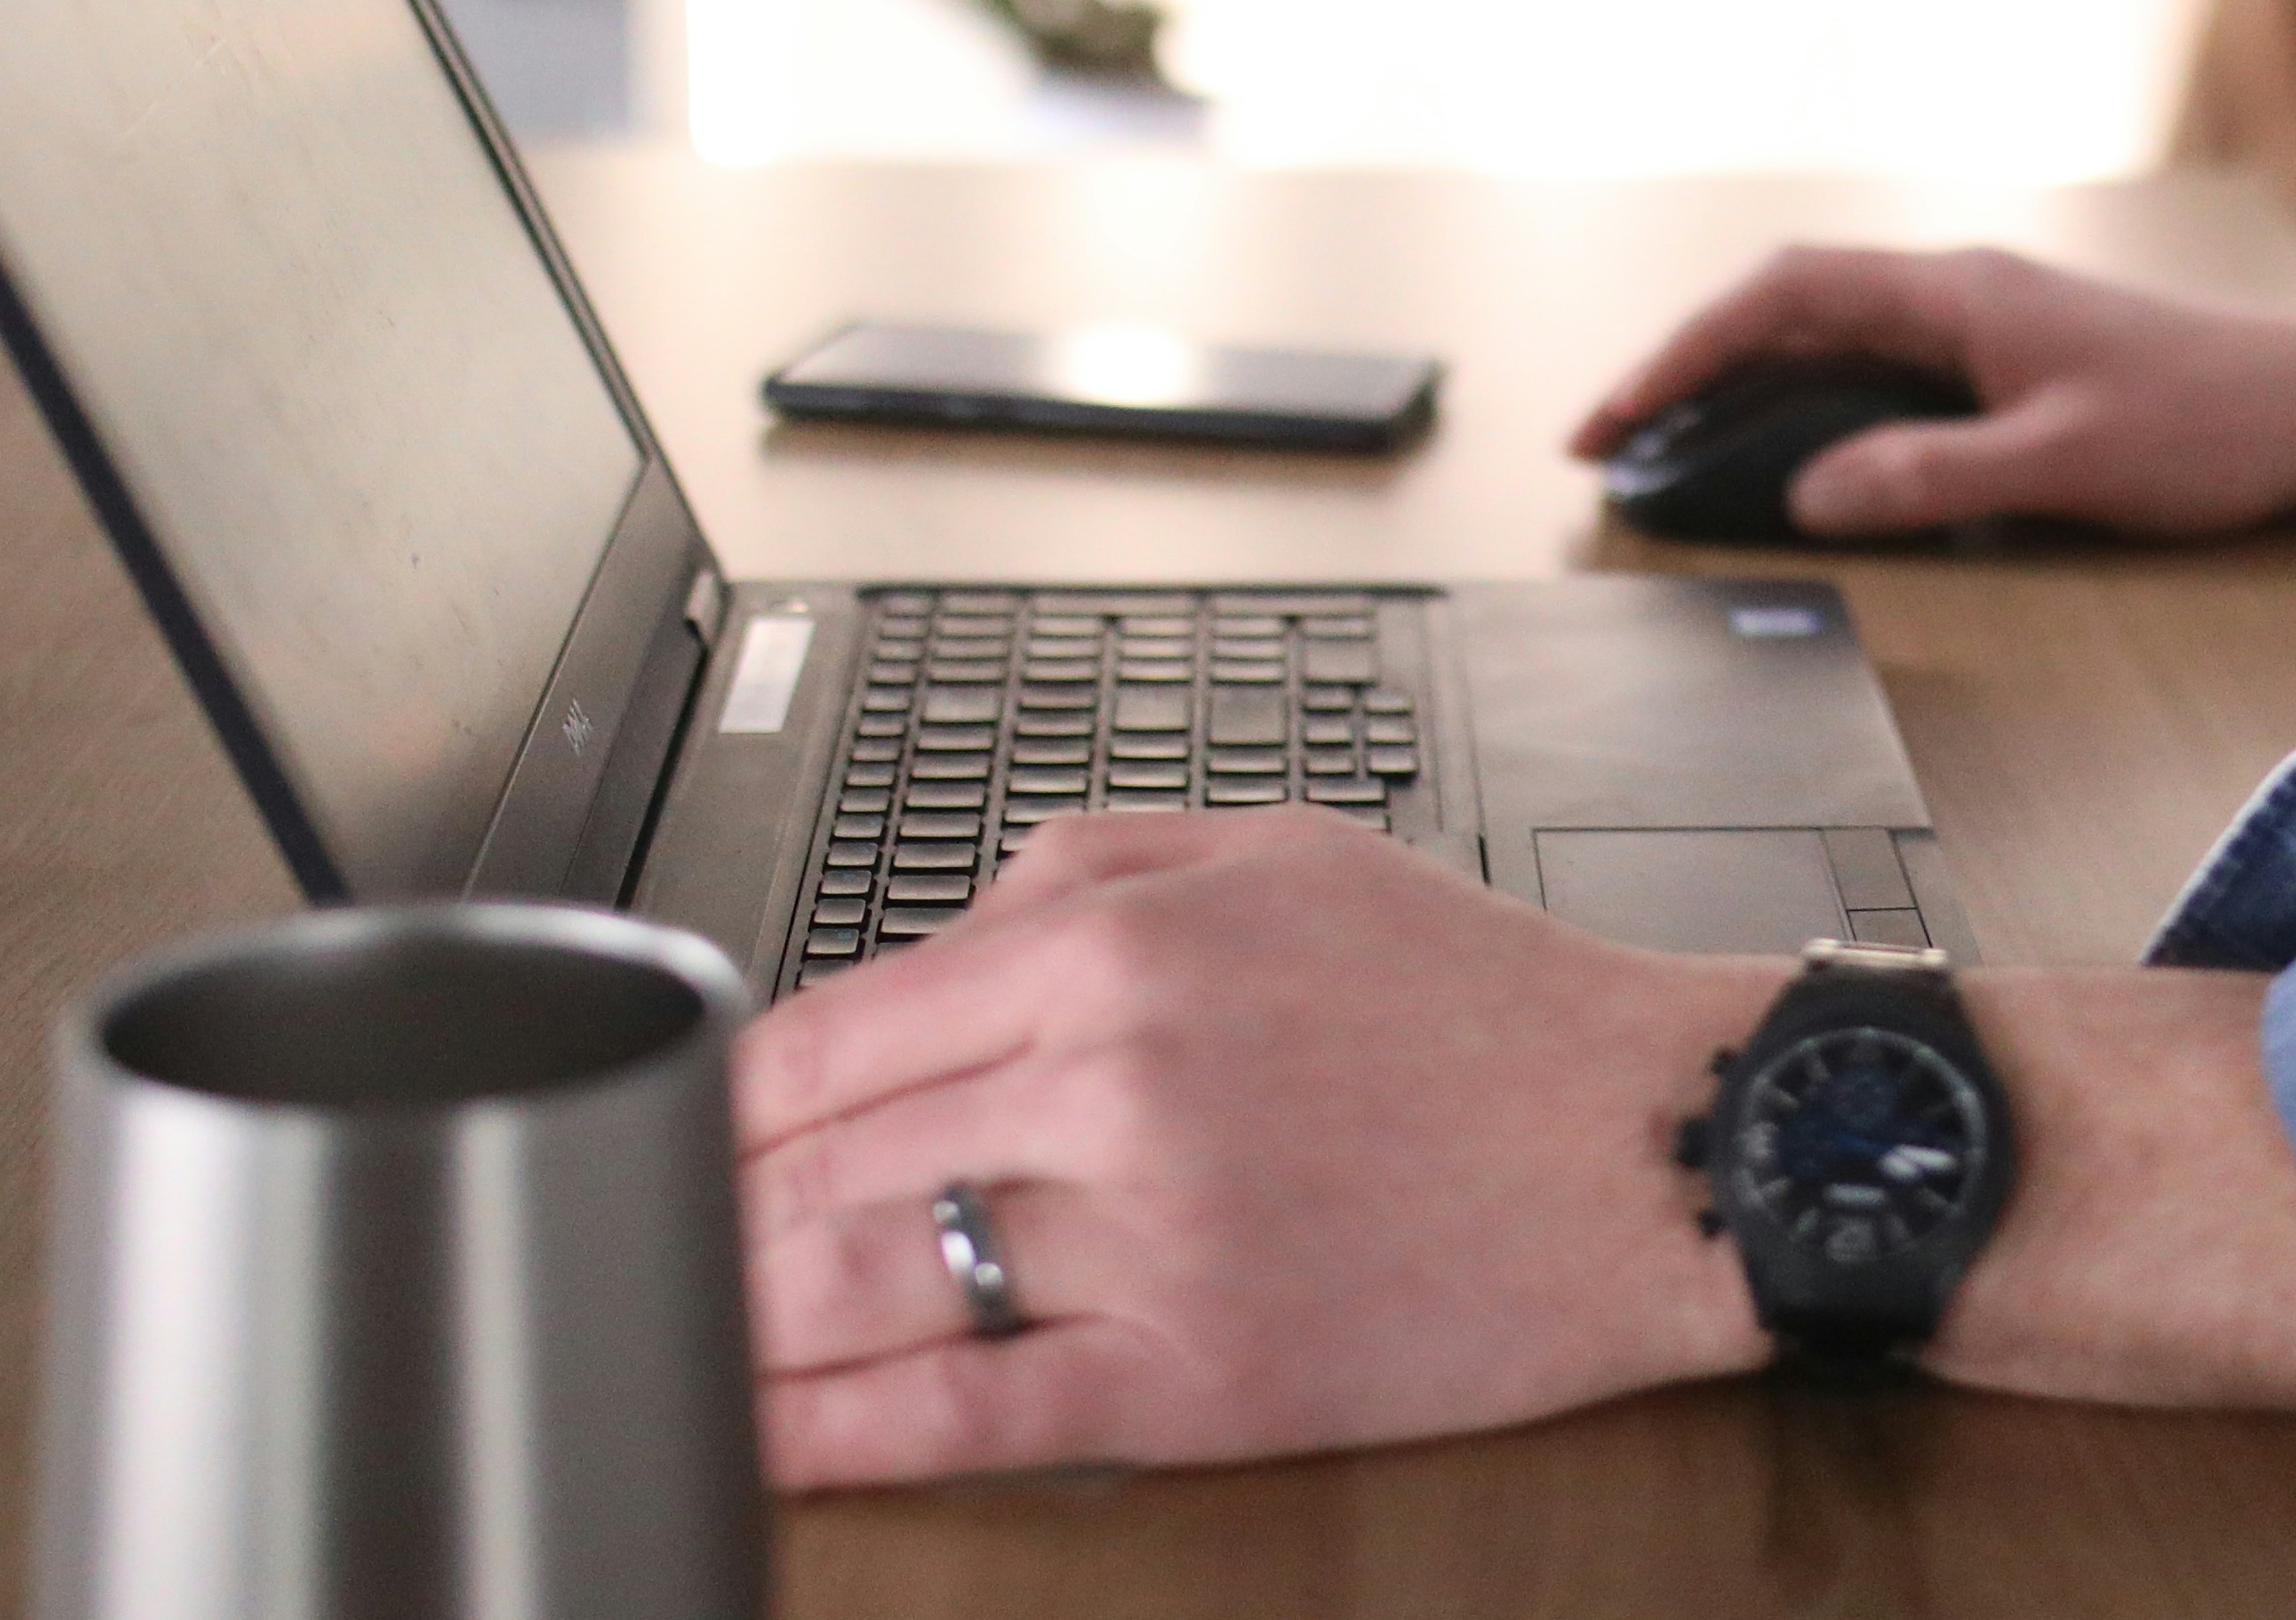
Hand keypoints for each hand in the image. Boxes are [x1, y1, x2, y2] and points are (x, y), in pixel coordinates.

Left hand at [733, 812, 1766, 1485]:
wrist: (1663, 1144)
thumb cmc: (1491, 1005)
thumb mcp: (1284, 851)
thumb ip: (1083, 864)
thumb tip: (934, 935)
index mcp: (1120, 948)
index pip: (831, 1032)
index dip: (714, 1100)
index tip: (665, 1135)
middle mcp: (1114, 1083)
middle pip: (818, 1165)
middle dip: (700, 1220)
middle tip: (632, 1251)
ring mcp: (1150, 1238)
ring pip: (865, 1289)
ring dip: (736, 1328)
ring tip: (663, 1346)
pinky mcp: (1197, 1378)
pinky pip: (969, 1414)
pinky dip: (836, 1438)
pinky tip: (765, 1445)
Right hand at [1570, 244, 2295, 543]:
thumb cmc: (2209, 428)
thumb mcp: (2062, 466)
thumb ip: (1930, 477)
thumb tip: (1808, 494)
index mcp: (1959, 293)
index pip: (1780, 297)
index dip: (1680, 352)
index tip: (1611, 420)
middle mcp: (1962, 289)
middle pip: (1787, 303)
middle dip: (1686, 364)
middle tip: (1612, 443)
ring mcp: (1988, 320)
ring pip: (1831, 331)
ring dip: (1744, 380)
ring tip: (1674, 448)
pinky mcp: (2015, 355)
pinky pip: (1879, 360)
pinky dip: (1811, 396)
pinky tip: (1796, 452)